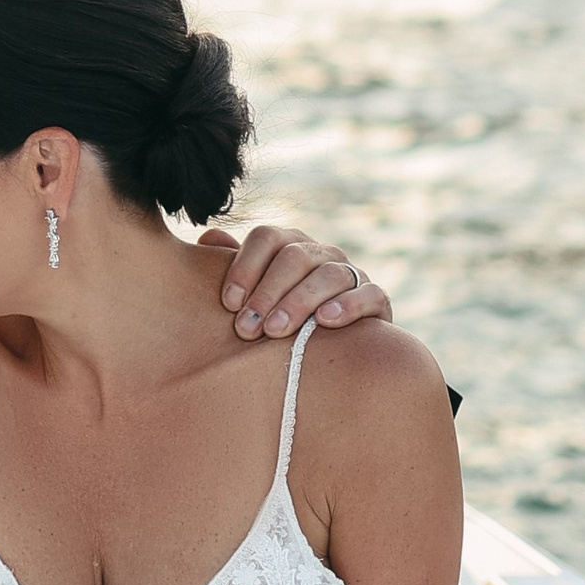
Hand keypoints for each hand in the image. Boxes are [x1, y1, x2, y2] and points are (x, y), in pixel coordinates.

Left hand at [201, 220, 393, 341]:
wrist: (333, 347)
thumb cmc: (281, 316)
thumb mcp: (256, 293)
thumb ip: (235, 266)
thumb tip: (208, 236)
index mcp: (289, 245)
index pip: (267, 238)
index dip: (245, 267)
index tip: (228, 303)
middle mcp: (321, 253)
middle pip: (294, 257)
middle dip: (267, 293)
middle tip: (246, 329)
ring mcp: (350, 273)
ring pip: (329, 275)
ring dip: (299, 301)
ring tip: (276, 330)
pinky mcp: (375, 299)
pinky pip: (368, 294)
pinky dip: (347, 305)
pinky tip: (324, 322)